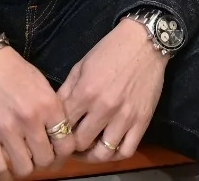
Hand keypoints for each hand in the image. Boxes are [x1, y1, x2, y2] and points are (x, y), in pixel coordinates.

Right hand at [0, 47, 74, 179]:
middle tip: (38, 156)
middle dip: (44, 161)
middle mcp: (30, 120)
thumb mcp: (41, 85)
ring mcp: (7, 130)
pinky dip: (4, 174)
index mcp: (48, 105)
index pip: (66, 144)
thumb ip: (52, 110)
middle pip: (46, 160)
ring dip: (25, 167)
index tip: (57, 152)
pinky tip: (6, 167)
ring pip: (25, 169)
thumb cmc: (13, 69)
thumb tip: (59, 134)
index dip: (64, 153)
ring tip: (22, 159)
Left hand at [58, 18, 168, 161]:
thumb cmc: (109, 51)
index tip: (56, 133)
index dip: (56, 132)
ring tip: (88, 150)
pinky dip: (115, 155)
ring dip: (92, 155)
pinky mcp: (142, 121)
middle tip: (69, 144)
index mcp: (85, 92)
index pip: (63, 125)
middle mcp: (104, 108)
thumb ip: (66, 91)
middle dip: (71, 146)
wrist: (144, 42)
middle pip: (80, 143)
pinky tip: (108, 148)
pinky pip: (127, 151)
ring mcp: (125, 117)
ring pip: (103, 154)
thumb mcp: (81, 66)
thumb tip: (54, 113)